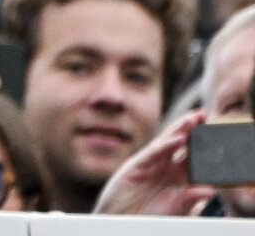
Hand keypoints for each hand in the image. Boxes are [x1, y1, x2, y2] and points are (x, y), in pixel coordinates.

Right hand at [94, 110, 213, 215]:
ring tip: (193, 119)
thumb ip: (189, 200)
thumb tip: (209, 190)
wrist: (120, 221)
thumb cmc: (146, 217)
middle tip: (204, 115)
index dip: (205, 147)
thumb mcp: (173, 210)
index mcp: (178, 179)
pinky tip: (177, 139)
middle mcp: (165, 169)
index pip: (194, 159)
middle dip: (193, 131)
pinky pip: (152, 154)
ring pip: (167, 144)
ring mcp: (151, 166)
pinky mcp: (136, 167)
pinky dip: (164, 147)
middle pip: (182, 146)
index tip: (217, 135)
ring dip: (180, 130)